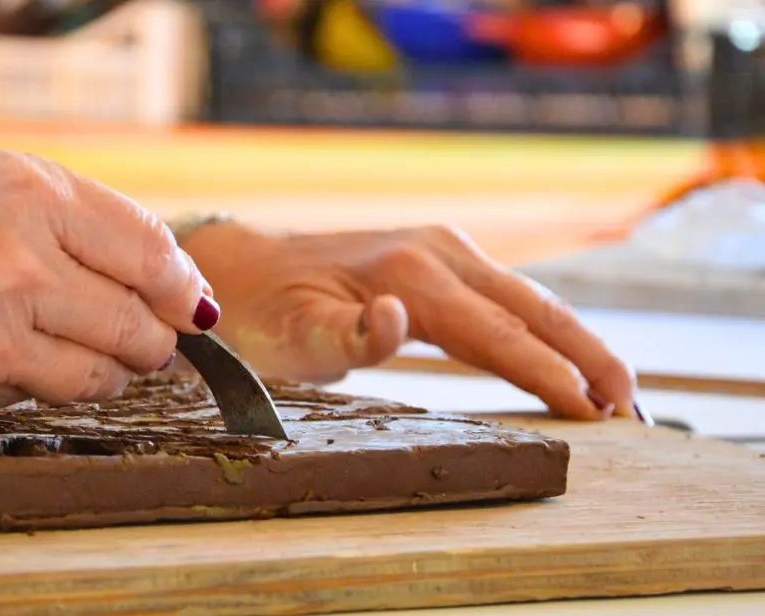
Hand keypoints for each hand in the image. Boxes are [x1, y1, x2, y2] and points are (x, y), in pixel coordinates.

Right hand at [0, 137, 217, 432]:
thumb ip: (49, 215)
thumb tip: (127, 259)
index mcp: (28, 194)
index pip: (149, 248)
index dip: (182, 284)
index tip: (192, 303)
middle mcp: (22, 263)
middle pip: (139, 322)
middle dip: (155, 340)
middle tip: (150, 342)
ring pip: (100, 375)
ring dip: (109, 373)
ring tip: (85, 358)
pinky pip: (33, 398)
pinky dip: (37, 386)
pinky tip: (4, 363)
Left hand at [182, 221, 635, 420]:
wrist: (242, 272)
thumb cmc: (263, 315)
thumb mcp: (295, 337)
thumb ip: (351, 336)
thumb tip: (399, 320)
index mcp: (409, 273)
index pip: (497, 333)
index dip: (548, 374)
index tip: (594, 413)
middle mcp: (436, 250)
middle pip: (531, 306)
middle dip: (585, 354)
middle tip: (630, 406)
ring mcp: (439, 247)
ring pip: (525, 297)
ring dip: (572, 339)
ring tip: (613, 386)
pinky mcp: (436, 256)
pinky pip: (502, 295)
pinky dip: (539, 326)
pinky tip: (557, 351)